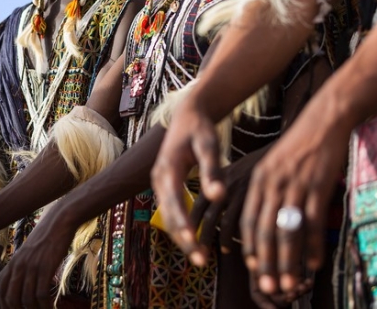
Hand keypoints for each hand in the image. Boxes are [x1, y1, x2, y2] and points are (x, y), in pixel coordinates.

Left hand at [0, 209, 75, 308]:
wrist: (59, 221)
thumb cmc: (47, 238)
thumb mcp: (29, 252)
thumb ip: (23, 267)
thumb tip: (23, 284)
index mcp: (13, 264)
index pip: (2, 292)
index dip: (6, 306)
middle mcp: (18, 267)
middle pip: (11, 299)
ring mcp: (31, 267)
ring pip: (27, 300)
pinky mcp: (45, 267)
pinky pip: (41, 294)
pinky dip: (45, 306)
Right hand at [151, 96, 224, 263]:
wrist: (188, 115)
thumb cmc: (201, 129)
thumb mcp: (209, 145)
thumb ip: (212, 170)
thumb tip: (217, 197)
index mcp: (168, 168)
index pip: (174, 203)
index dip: (184, 226)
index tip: (196, 246)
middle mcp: (158, 178)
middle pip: (168, 216)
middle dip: (183, 240)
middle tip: (201, 262)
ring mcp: (159, 183)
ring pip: (167, 217)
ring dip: (182, 238)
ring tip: (200, 257)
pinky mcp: (165, 186)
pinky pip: (171, 211)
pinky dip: (181, 227)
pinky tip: (195, 241)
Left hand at [190, 145, 269, 256]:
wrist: (280, 147)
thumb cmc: (258, 164)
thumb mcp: (237, 172)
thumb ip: (225, 188)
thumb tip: (216, 212)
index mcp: (218, 180)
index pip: (199, 204)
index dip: (192, 223)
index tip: (190, 239)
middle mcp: (225, 185)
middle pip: (207, 216)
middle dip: (202, 237)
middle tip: (200, 253)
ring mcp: (239, 191)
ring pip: (221, 222)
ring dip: (220, 240)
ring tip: (221, 251)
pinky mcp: (254, 197)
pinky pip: (241, 222)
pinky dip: (238, 236)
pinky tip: (240, 245)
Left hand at [240, 113, 350, 298]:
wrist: (324, 118)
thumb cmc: (299, 144)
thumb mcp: (274, 164)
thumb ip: (267, 189)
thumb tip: (266, 220)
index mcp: (257, 179)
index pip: (247, 221)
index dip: (249, 248)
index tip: (254, 269)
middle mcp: (271, 184)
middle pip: (264, 232)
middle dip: (266, 264)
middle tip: (269, 288)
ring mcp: (294, 185)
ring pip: (286, 232)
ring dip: (288, 261)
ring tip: (291, 283)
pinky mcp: (316, 185)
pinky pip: (312, 222)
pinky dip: (312, 245)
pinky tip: (315, 263)